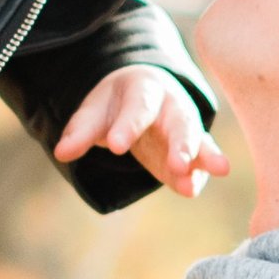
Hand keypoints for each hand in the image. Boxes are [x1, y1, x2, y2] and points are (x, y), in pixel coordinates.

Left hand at [55, 68, 228, 201]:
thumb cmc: (115, 104)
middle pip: (180, 121)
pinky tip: (192, 189)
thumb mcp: (96, 111)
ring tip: (216, 172)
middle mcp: (171, 105)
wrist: (141, 93)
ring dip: (203, 158)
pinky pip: (199, 161)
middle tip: (180, 164)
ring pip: (198, 140)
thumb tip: (62, 152)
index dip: (128, 125)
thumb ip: (81, 131)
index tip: (116, 146)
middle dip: (182, 142)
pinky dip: (197, 175)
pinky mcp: (192, 150)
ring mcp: (186, 127)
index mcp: (144, 89)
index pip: (138, 107)